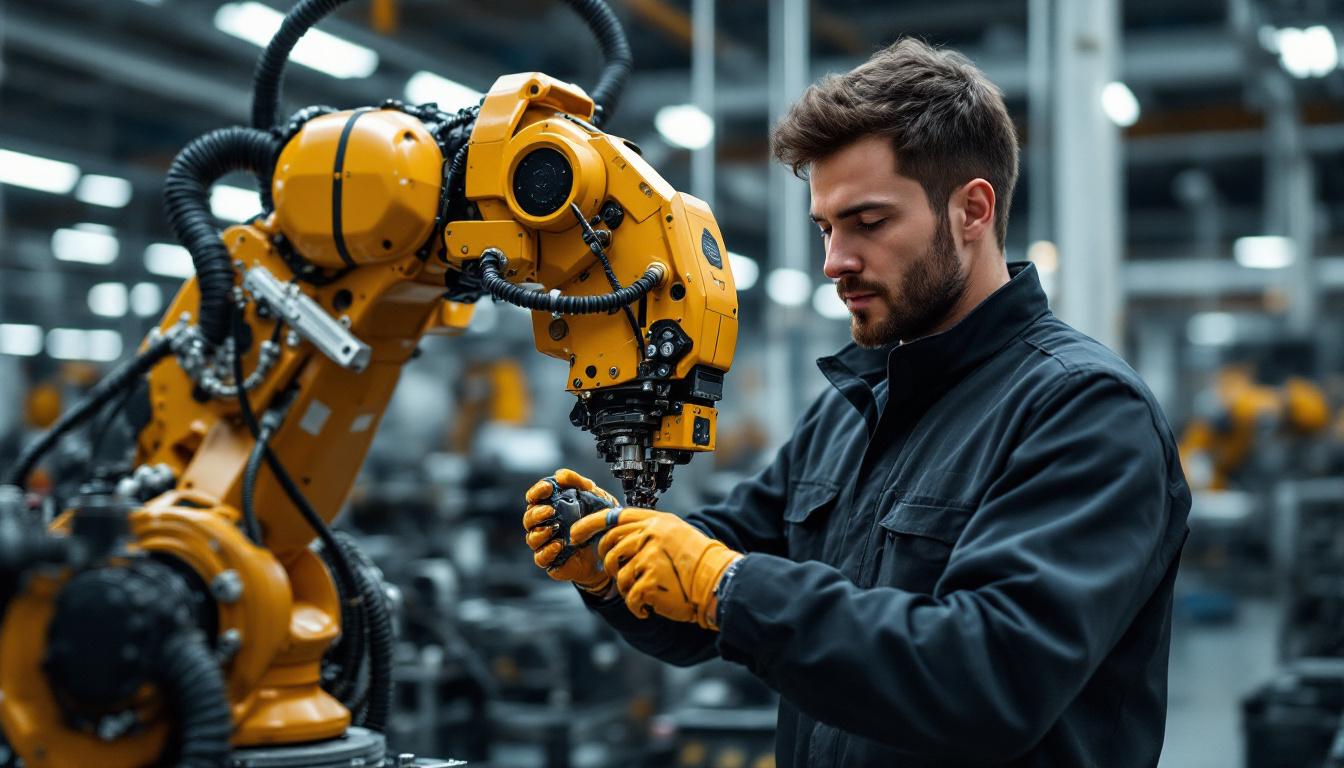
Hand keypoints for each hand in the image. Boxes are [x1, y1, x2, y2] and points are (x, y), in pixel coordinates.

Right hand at [522, 468, 619, 592]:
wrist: (611, 549)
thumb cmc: (599, 521)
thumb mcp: (595, 496)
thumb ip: (578, 483)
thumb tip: (559, 475)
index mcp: (551, 507)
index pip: (534, 498)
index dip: (536, 491)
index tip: (547, 487)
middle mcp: (545, 525)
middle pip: (528, 519)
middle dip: (536, 513)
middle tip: (550, 510)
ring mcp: (547, 544)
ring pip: (531, 539)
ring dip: (540, 533)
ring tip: (555, 528)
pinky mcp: (552, 562)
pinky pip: (541, 558)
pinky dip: (547, 551)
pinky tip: (559, 544)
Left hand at [571, 508, 741, 629]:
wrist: (717, 581)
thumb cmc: (697, 561)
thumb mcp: (674, 533)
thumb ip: (649, 531)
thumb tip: (618, 538)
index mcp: (655, 522)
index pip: (614, 517)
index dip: (589, 525)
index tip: (575, 534)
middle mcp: (650, 534)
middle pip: (610, 547)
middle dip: (609, 564)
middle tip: (619, 574)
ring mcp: (649, 556)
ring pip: (619, 575)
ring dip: (628, 589)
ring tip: (644, 592)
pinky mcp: (649, 578)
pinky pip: (629, 595)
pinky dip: (636, 606)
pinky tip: (647, 607)